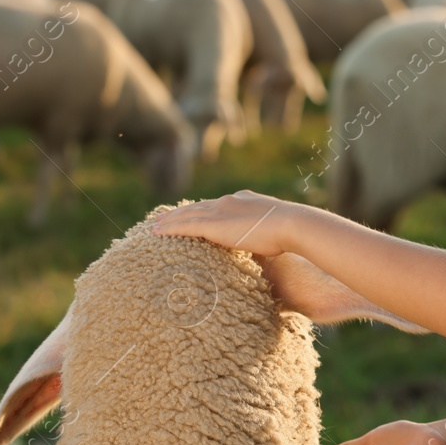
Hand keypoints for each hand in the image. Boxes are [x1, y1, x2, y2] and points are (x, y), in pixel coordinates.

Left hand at [150, 190, 289, 256]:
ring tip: (155, 225)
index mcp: (242, 199)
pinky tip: (158, 232)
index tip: (190, 213)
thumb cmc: (290, 231)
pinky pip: (186, 226)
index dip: (200, 210)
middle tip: (163, 217)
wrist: (290, 224)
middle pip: (197, 207)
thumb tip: (267, 245)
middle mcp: (228, 201)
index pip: (216, 205)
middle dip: (179, 213)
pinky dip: (170, 228)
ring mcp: (220, 211)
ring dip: (169, 221)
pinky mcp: (214, 225)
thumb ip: (264, 233)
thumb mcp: (275, 228)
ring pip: (187, 215)